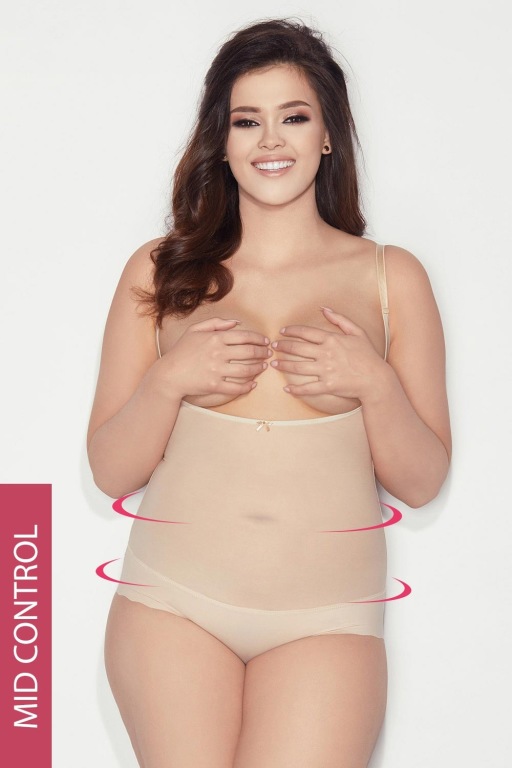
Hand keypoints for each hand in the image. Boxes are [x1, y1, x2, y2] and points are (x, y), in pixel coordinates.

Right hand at [158, 317, 270, 399]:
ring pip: (246, 370)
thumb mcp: (194, 330)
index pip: (244, 336)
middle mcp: (218, 353)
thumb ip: (216, 324)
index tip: (265, 341)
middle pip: (249, 352)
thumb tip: (236, 323)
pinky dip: (247, 386)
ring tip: (263, 366)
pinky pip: (236, 387)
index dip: (258, 338)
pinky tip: (253, 384)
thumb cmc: (181, 351)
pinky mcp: (215, 386)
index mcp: (215, 338)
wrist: (169, 374)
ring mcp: (217, 370)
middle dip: (263, 352)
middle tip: (268, 353)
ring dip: (258, 368)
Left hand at [270, 307, 386, 400]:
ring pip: (298, 367)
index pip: (306, 332)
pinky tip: (286, 388)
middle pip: (298, 348)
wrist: (376, 379)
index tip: (282, 331)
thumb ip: (340, 320)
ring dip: (283, 365)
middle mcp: (326, 353)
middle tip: (273, 346)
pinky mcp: (327, 385)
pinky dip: (295, 389)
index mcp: (332, 339)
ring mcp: (326, 370)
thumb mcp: (357, 332)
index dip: (291, 331)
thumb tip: (324, 309)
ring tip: (273, 364)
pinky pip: (307, 388)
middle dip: (283, 346)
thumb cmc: (368, 355)